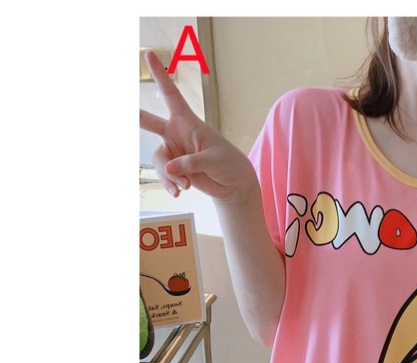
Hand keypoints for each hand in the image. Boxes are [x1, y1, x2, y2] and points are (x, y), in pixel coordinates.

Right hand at [139, 51, 256, 202]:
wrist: (233, 185)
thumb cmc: (228, 164)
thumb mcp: (213, 160)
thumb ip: (190, 163)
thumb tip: (169, 169)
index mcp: (188, 122)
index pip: (171, 95)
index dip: (160, 75)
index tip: (150, 55)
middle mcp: (176, 134)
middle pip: (148, 122)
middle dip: (135, 116)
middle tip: (121, 107)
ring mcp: (174, 151)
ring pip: (158, 159)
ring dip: (169, 175)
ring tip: (184, 186)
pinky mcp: (175, 169)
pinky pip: (164, 175)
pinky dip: (170, 184)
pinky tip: (179, 192)